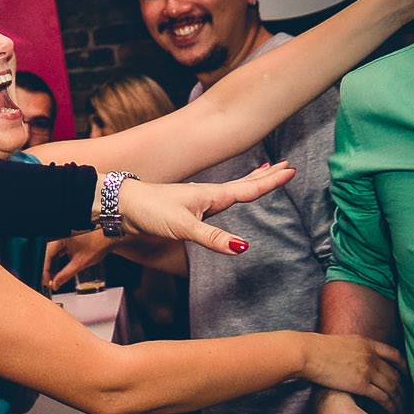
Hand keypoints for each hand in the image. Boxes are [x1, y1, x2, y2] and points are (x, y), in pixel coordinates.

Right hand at [43, 231, 115, 290]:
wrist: (109, 238)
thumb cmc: (98, 244)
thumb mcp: (80, 263)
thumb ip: (66, 274)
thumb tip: (56, 283)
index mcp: (60, 238)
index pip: (47, 256)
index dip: (46, 271)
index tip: (47, 282)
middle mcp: (60, 235)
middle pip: (48, 255)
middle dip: (49, 270)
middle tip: (50, 282)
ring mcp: (64, 236)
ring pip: (53, 253)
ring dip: (53, 266)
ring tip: (55, 278)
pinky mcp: (67, 239)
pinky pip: (58, 250)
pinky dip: (58, 260)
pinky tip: (59, 269)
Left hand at [115, 162, 294, 254]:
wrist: (121, 206)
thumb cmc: (150, 211)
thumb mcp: (183, 226)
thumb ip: (212, 237)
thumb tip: (242, 248)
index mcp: (211, 196)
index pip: (248, 189)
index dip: (270, 181)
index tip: (292, 170)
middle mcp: (207, 196)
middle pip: (243, 185)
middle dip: (265, 177)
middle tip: (287, 166)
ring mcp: (197, 201)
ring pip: (231, 190)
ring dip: (250, 182)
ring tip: (264, 173)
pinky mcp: (186, 209)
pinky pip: (217, 201)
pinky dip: (230, 195)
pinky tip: (226, 198)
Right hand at [300, 333, 403, 413]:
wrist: (306, 353)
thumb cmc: (314, 348)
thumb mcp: (339, 342)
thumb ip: (352, 349)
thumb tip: (351, 357)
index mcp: (367, 344)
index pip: (394, 355)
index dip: (403, 366)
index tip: (405, 374)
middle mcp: (371, 356)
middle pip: (396, 374)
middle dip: (403, 387)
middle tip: (405, 397)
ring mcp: (367, 370)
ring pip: (393, 387)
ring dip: (400, 400)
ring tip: (401, 409)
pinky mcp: (361, 385)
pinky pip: (383, 398)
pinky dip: (391, 406)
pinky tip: (393, 412)